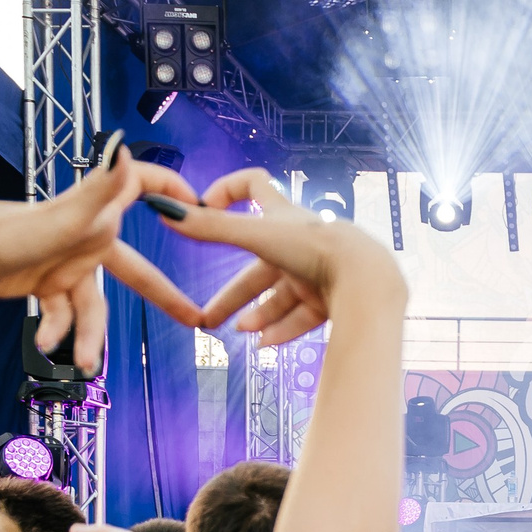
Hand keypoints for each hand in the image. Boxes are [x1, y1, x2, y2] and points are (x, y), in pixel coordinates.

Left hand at [0, 145, 205, 373]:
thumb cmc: (10, 232)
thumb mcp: (65, 215)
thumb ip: (101, 186)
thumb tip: (122, 149)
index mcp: (98, 215)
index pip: (142, 184)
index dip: (171, 186)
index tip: (201, 202)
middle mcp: (85, 237)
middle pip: (134, 269)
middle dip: (164, 295)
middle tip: (194, 318)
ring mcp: (64, 263)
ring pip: (92, 307)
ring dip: (89, 337)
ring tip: (88, 364)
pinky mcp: (43, 283)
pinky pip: (60, 314)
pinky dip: (56, 330)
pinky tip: (46, 342)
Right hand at [153, 168, 406, 346]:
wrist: (368, 281)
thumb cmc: (317, 247)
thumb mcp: (257, 235)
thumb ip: (211, 228)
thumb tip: (163, 210)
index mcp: (283, 216)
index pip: (253, 186)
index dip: (227, 192)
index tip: (205, 211)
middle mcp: (300, 243)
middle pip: (257, 268)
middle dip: (232, 295)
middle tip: (207, 318)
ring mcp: (317, 272)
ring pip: (279, 298)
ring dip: (257, 316)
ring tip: (240, 332)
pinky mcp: (332, 300)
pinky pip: (301, 318)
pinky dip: (282, 330)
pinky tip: (264, 344)